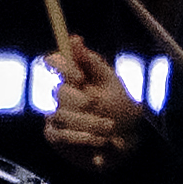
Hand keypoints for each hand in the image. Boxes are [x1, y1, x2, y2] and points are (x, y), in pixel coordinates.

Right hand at [43, 34, 145, 174]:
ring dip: (88, 123)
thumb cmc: (118, 108)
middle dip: (81, 100)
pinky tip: (100, 145)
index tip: (80, 78)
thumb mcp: (112, 83)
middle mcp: (62, 95)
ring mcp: (56, 115)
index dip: (64, 67)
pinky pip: (61, 136)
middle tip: (97, 105)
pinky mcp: (55, 137)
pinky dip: (81, 140)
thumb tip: (74, 38)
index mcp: (74, 76)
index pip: (55, 62)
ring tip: (109, 130)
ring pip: (61, 116)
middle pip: (60, 92)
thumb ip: (93, 63)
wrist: (126, 142)